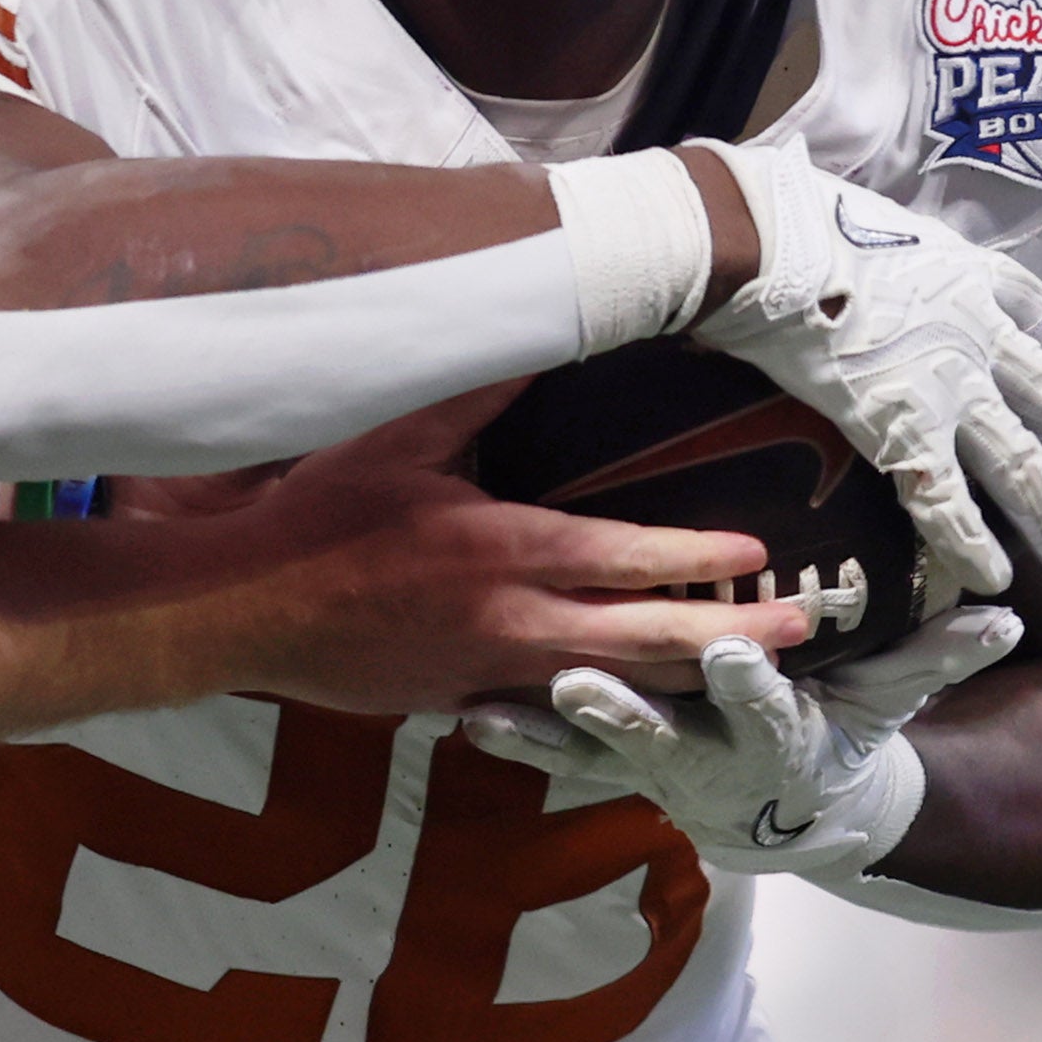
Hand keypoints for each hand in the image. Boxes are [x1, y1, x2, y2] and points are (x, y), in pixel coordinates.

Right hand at [221, 402, 809, 717]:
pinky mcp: (466, 704)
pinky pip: (556, 715)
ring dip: (688, 683)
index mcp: (506, 551)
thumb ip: (481, 387)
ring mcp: (492, 675)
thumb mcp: (400, 434)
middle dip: (730, 639)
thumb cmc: (319, 515)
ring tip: (751, 675)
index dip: (701, 560)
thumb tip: (547, 326)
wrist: (244, 611)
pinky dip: (612, 713)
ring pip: (614, 689)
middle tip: (798, 633)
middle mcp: (513, 623)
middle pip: (647, 641)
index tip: (757, 553)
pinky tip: (653, 714)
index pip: (628, 559)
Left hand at [460, 609, 1026, 881]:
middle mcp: (707, 755)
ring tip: (492, 710)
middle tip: (578, 683)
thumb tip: (1000, 617)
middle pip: (661, 733)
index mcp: (774, 731)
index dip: (748, 683)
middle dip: (621, 710)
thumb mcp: (893, 703)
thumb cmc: (846, 733)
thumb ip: (937, 658)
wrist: (798, 818)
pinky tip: (461, 710)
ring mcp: (651, 766)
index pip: (764, 705)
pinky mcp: (612, 764)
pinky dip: (513, 735)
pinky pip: (556, 753)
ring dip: (545, 731)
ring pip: (593, 750)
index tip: (730, 652)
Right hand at [687, 141, 1041, 612]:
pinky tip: (994, 576)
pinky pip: (948, 501)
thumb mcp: (865, 209)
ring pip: (1020, 463)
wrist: (762, 240)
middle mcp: (976, 330)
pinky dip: (971, 544)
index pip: (1041, 313)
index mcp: (969, 272)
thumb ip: (883, 241)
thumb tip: (854, 239)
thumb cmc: (792, 215)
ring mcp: (947, 383)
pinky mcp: (902, 428)